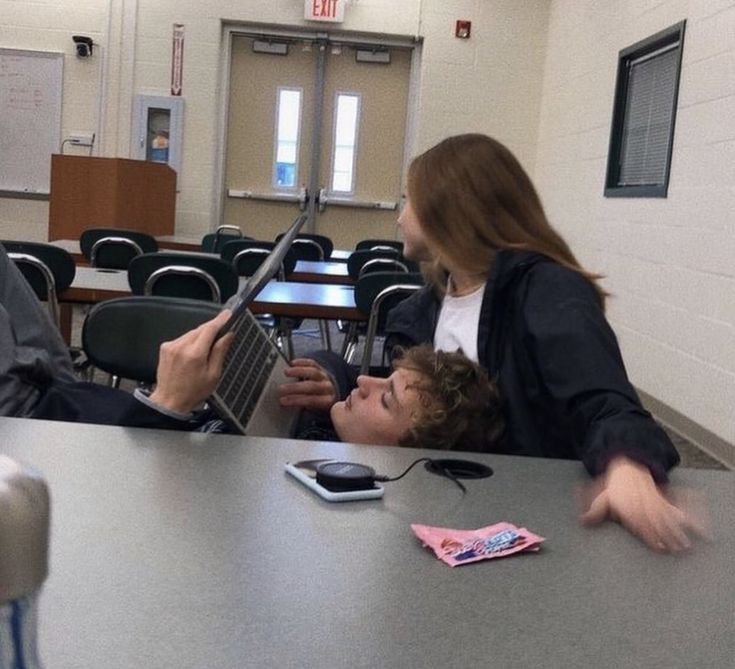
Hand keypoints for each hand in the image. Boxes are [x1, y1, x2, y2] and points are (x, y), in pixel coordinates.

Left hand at [149, 310, 233, 413]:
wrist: (169, 401)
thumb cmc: (192, 392)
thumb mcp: (213, 374)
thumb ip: (220, 351)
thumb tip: (228, 335)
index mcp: (195, 354)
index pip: (210, 329)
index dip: (220, 320)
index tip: (228, 314)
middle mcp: (181, 347)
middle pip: (200, 329)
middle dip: (212, 329)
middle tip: (222, 333)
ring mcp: (171, 346)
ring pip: (192, 333)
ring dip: (201, 336)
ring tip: (206, 351)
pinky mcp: (165, 347)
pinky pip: (183, 338)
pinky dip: (191, 341)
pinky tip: (193, 354)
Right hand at [278, 358, 336, 411]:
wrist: (333, 393)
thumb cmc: (320, 403)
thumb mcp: (315, 410)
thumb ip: (304, 408)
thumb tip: (286, 407)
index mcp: (326, 401)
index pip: (310, 401)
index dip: (296, 400)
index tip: (282, 401)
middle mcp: (327, 388)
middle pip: (311, 386)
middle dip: (294, 387)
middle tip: (281, 389)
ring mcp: (325, 377)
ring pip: (312, 372)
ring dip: (298, 371)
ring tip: (286, 372)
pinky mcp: (321, 368)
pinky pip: (312, 363)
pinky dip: (302, 362)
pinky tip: (292, 363)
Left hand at [579, 456, 709, 552]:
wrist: (626, 469)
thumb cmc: (613, 490)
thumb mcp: (602, 499)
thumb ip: (595, 512)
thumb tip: (584, 521)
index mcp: (628, 506)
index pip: (640, 523)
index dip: (649, 535)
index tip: (658, 547)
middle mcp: (642, 504)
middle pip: (656, 522)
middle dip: (667, 536)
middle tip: (676, 549)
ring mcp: (654, 501)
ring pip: (667, 518)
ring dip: (677, 531)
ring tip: (685, 544)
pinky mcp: (662, 499)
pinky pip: (676, 508)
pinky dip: (686, 516)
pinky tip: (696, 526)